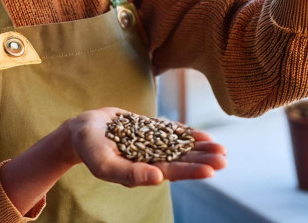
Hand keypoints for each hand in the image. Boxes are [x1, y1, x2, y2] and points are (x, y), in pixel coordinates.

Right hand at [67, 107, 227, 186]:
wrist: (82, 129)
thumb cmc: (90, 149)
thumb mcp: (105, 164)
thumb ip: (130, 173)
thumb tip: (158, 178)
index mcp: (143, 171)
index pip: (173, 172)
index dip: (192, 171)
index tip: (212, 170)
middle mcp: (151, 159)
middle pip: (182, 160)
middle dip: (203, 159)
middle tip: (225, 158)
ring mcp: (152, 144)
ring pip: (181, 147)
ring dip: (201, 148)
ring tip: (221, 148)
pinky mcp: (149, 130)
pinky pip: (171, 132)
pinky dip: (187, 133)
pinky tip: (203, 135)